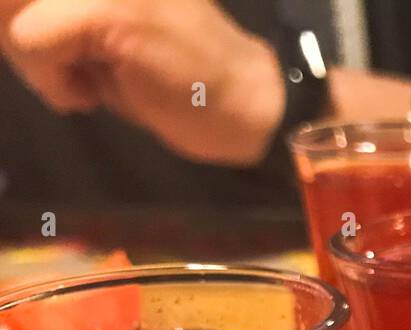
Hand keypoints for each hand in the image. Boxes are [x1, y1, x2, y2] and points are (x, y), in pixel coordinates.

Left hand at [0, 0, 285, 165]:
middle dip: (18, 37)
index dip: (15, 19)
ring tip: (82, 83)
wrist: (250, 102)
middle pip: (9, 0)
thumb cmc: (180, 76)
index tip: (49, 54)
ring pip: (9, 14)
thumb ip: (54, 17)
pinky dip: (52, 81)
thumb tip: (2, 16)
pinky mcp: (108, 10)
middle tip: (65, 74)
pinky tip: (91, 96)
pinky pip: (31, 42)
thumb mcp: (104, 35)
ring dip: (34, 61)